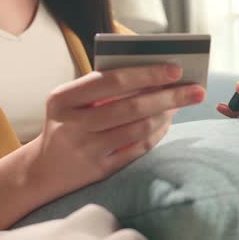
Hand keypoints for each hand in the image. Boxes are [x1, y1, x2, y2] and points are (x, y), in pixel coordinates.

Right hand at [27, 64, 205, 196]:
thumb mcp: (72, 100)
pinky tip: (167, 122)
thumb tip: (156, 76)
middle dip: (169, 96)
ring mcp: (86, 150)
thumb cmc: (66, 123)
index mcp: (63, 98)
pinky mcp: (99, 170)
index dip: (147, 74)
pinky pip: (138, 149)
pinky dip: (157, 133)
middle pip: (131, 107)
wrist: (42, 169)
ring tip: (181, 104)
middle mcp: (72, 125)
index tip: (176, 69)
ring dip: (166, 114)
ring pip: (138, 128)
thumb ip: (104, 86)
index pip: (112, 81)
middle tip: (197, 90)